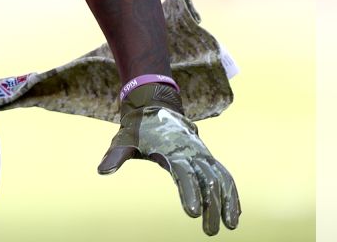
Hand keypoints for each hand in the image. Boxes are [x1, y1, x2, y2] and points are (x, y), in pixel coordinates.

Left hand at [98, 83, 240, 234]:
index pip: (184, 174)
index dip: (189, 193)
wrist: (154, 107)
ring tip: (230, 226)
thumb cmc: (137, 128)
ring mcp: (202, 154)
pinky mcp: (207, 157)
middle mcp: (191, 152)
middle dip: (211, 207)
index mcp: (172, 150)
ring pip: (220, 179)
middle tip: (210, 231)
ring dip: (227, 202)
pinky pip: (223, 175)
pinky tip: (235, 213)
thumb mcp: (124, 139)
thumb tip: (102, 170)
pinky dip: (231, 192)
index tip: (192, 213)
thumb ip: (116, 156)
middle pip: (206, 181)